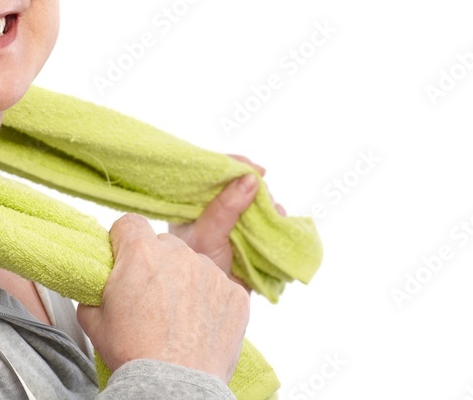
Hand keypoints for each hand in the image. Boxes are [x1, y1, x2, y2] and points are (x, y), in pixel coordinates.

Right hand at [77, 214, 249, 382]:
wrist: (173, 386)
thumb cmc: (133, 354)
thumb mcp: (93, 320)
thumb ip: (94, 291)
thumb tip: (97, 287)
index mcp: (141, 253)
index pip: (129, 223)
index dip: (122, 241)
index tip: (122, 260)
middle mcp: (179, 254)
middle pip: (163, 244)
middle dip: (155, 263)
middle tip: (149, 296)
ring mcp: (211, 272)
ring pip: (193, 264)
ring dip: (185, 280)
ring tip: (177, 317)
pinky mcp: (235, 294)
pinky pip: (219, 287)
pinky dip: (210, 301)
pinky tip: (199, 326)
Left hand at [169, 155, 284, 286]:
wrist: (209, 306)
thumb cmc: (196, 269)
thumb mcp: (206, 235)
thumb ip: (225, 208)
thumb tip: (250, 178)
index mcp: (193, 205)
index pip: (211, 174)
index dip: (233, 166)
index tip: (256, 169)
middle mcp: (213, 211)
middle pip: (240, 185)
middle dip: (257, 188)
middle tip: (265, 197)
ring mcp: (234, 225)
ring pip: (258, 204)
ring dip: (269, 206)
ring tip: (274, 214)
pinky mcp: (250, 240)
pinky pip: (269, 223)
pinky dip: (277, 221)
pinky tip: (279, 223)